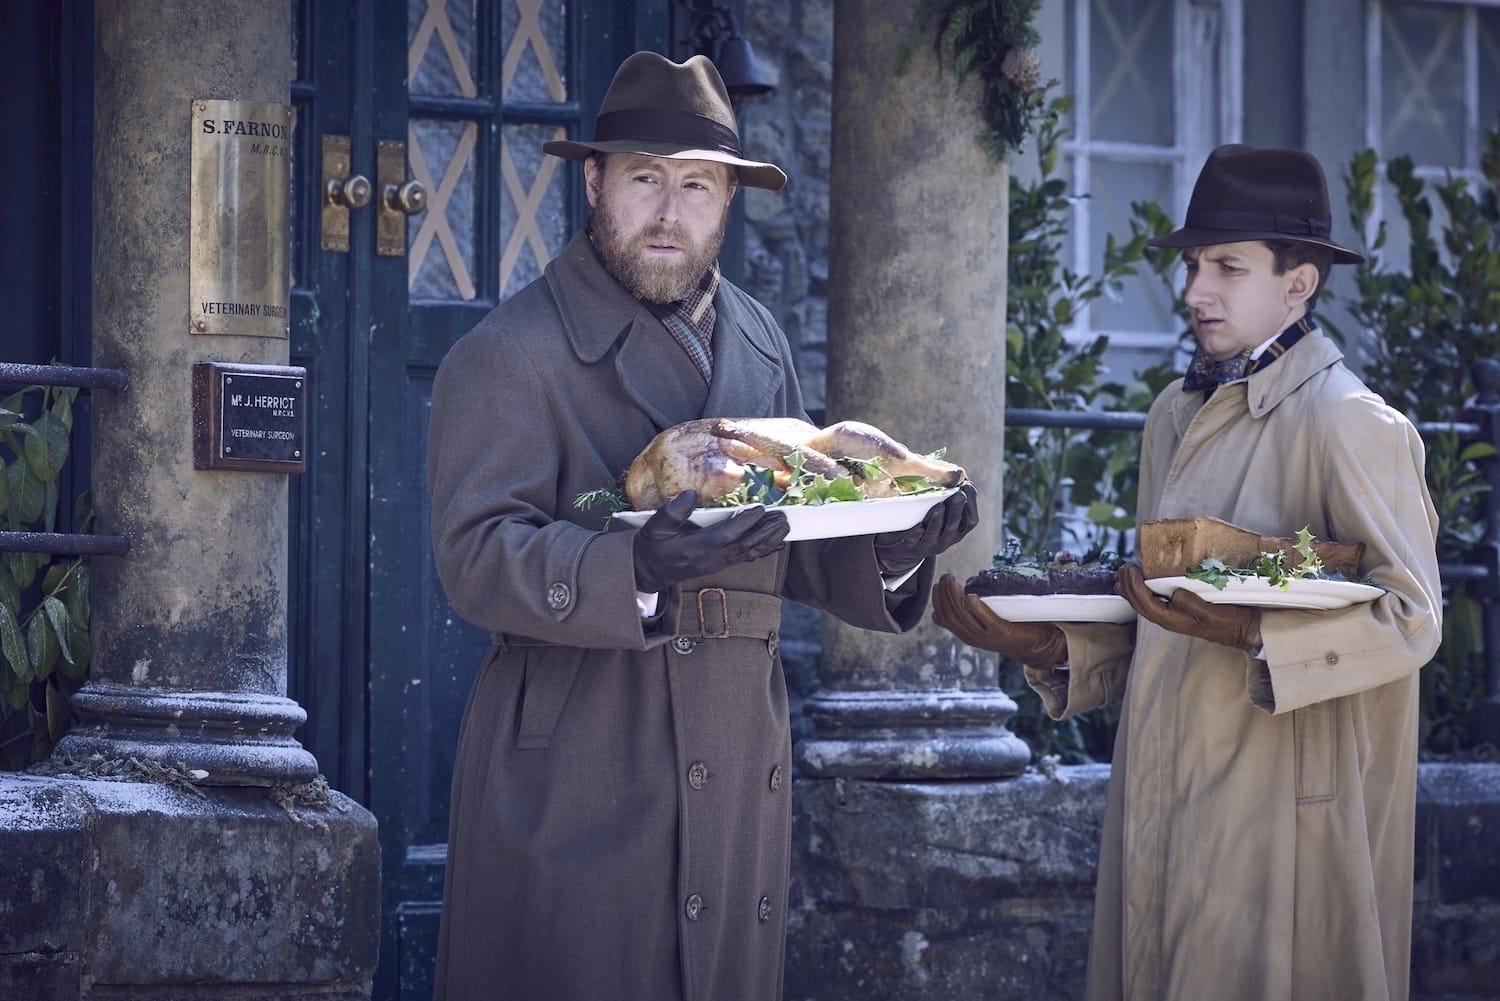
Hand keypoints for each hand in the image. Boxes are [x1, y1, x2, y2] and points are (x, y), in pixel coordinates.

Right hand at [633, 490, 789, 593]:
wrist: (650, 571)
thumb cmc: (652, 546)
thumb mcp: (654, 527)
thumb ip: (671, 512)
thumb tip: (690, 494)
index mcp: (696, 547)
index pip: (726, 535)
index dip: (744, 523)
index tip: (760, 509)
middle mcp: (712, 558)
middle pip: (745, 545)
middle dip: (765, 531)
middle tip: (783, 517)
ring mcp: (718, 563)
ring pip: (749, 552)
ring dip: (769, 540)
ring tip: (785, 527)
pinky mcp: (721, 565)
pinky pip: (747, 558)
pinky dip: (764, 550)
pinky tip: (777, 543)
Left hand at [873, 481, 978, 574]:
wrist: (901, 549)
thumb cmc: (925, 523)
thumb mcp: (940, 512)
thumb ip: (948, 497)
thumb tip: (956, 472)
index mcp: (956, 531)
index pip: (971, 520)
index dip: (972, 504)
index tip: (967, 486)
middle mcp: (945, 540)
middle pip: (954, 527)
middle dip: (957, 510)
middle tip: (958, 494)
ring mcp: (928, 545)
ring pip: (935, 534)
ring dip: (938, 520)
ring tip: (939, 507)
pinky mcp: (911, 546)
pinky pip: (914, 540)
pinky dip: (917, 533)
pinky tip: (918, 525)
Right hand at [931, 574, 1067, 666]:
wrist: (1038, 645)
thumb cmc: (1014, 629)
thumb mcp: (988, 622)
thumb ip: (976, 614)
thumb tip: (963, 596)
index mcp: (967, 634)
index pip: (943, 618)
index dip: (937, 601)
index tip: (937, 584)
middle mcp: (974, 637)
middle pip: (950, 615)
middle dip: (943, 594)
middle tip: (945, 577)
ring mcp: (987, 635)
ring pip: (963, 616)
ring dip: (954, 597)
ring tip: (952, 581)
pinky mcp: (1001, 631)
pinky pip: (984, 620)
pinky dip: (975, 607)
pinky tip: (969, 596)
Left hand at [1116, 563, 1261, 651]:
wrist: (1243, 630)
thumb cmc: (1230, 621)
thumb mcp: (1214, 613)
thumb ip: (1194, 605)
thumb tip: (1175, 594)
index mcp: (1174, 620)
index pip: (1146, 603)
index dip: (1135, 586)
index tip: (1131, 568)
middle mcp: (1169, 620)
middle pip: (1140, 604)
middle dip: (1128, 586)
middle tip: (1123, 567)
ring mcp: (1172, 617)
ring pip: (1144, 604)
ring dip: (1131, 589)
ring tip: (1122, 575)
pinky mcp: (1178, 612)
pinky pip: (1153, 602)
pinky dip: (1141, 592)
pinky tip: (1138, 585)